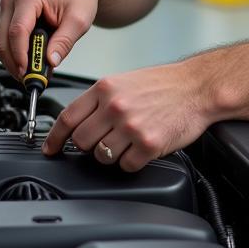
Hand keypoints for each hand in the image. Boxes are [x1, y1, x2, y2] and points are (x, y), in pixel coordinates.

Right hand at [0, 0, 100, 77]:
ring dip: (13, 59)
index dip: (20, 56)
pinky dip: (13, 52)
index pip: (17, 31)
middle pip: (3, 39)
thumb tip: (50, 62)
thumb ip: (64, 42)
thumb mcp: (79, 20)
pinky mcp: (6, 15)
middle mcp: (12, 0)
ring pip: (0, 41)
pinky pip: (2, 38)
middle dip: (15, 63)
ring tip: (34, 70)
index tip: (27, 73)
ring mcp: (6, 7)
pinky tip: (29, 58)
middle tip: (30, 79)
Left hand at [41, 62, 212, 171]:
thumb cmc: (164, 85)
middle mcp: (115, 106)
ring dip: (111, 155)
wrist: (198, 87)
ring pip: (102, 157)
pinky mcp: (148, 144)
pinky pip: (126, 166)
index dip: (54, 138)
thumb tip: (77, 123)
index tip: (50, 149)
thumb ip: (100, 100)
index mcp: (105, 88)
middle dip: (88, 146)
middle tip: (103, 141)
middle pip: (81, 141)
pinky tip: (141, 148)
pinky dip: (131, 162)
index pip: (67, 117)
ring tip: (127, 142)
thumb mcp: (124, 82)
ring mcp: (131, 126)